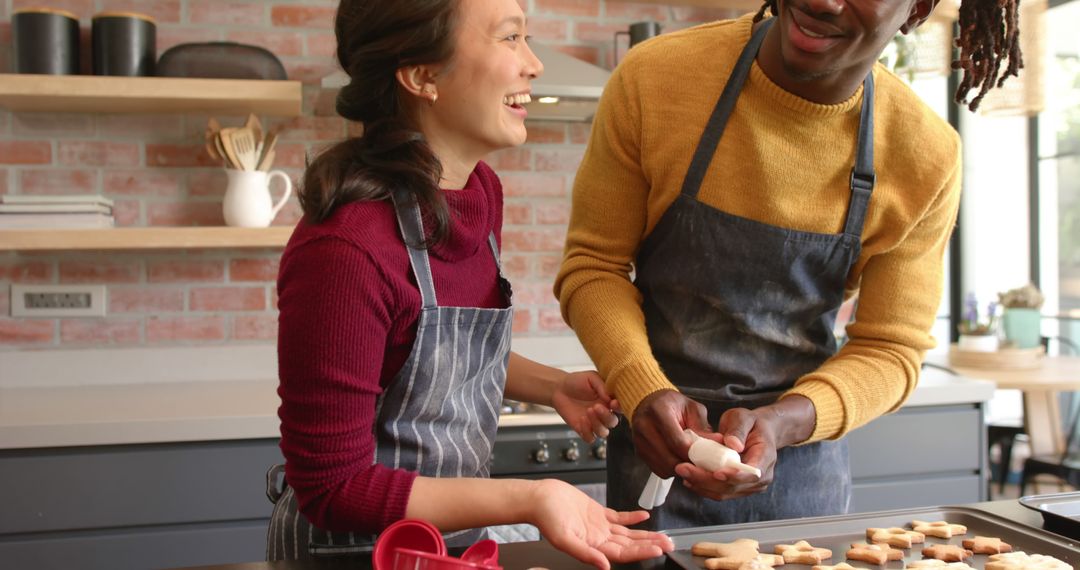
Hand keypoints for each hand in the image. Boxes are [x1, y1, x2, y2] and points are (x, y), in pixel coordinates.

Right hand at [528, 479, 673, 569]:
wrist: (539, 498)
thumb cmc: (546, 518)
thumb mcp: (564, 538)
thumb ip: (585, 553)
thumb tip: (604, 566)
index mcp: (592, 547)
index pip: (623, 554)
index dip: (641, 552)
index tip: (658, 550)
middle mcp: (599, 539)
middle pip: (630, 545)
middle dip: (650, 545)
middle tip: (669, 544)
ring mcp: (599, 526)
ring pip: (628, 533)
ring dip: (645, 534)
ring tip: (663, 536)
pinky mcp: (597, 513)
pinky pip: (619, 517)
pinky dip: (632, 517)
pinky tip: (644, 515)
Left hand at [552, 371, 618, 442]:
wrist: (559, 388)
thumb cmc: (577, 381)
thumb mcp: (591, 378)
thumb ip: (602, 386)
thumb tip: (610, 398)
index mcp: (609, 401)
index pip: (620, 409)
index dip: (619, 408)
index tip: (613, 403)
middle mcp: (603, 413)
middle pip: (613, 422)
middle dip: (606, 416)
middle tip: (596, 407)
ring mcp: (593, 423)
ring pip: (603, 432)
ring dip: (597, 424)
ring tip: (588, 411)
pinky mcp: (582, 429)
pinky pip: (590, 438)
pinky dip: (587, 431)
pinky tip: (582, 419)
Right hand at [631, 389, 710, 477]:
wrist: (649, 402)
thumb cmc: (672, 404)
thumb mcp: (691, 408)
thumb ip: (702, 427)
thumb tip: (717, 443)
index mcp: (659, 412)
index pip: (677, 441)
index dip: (693, 454)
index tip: (706, 458)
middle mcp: (645, 426)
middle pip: (669, 458)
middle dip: (688, 465)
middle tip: (701, 464)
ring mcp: (639, 441)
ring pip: (663, 467)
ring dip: (679, 469)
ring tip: (690, 462)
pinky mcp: (639, 451)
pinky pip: (657, 469)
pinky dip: (670, 470)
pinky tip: (678, 461)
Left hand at [673, 395, 815, 499]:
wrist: (757, 432)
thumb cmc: (750, 423)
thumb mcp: (744, 418)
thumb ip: (738, 430)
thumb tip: (734, 445)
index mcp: (766, 457)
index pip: (752, 473)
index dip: (734, 476)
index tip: (716, 473)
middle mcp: (760, 477)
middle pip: (734, 486)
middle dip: (707, 480)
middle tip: (684, 469)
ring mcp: (749, 486)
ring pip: (724, 493)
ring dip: (702, 485)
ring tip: (683, 472)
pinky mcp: (737, 488)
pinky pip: (720, 492)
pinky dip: (704, 487)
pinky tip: (689, 479)